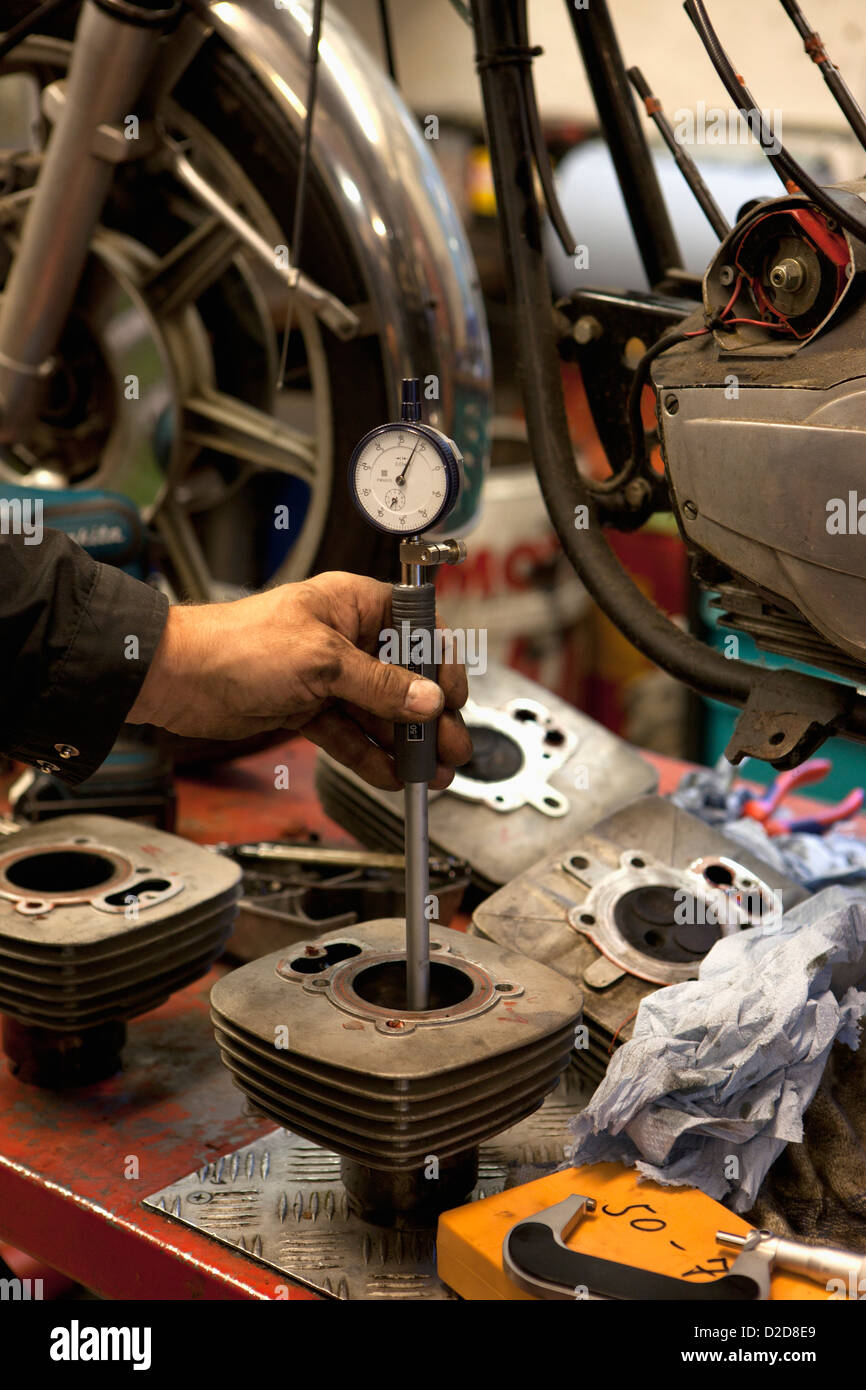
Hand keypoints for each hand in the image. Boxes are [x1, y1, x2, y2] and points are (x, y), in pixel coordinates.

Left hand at [127, 571, 471, 789]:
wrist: (178, 678)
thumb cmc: (238, 644)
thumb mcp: (323, 662)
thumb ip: (380, 685)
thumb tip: (427, 700)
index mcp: (354, 604)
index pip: (417, 629)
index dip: (440, 664)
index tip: (455, 698)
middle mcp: (345, 637)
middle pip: (403, 678)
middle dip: (428, 717)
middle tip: (451, 750)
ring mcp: (326, 675)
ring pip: (377, 712)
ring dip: (403, 743)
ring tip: (429, 773)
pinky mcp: (307, 707)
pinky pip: (349, 733)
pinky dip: (369, 755)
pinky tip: (391, 775)